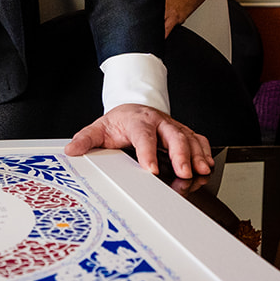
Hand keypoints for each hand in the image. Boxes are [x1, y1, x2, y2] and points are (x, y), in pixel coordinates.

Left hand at [65, 104, 212, 179]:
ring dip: (197, 154)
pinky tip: (207, 165)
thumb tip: (72, 150)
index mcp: (137, 121)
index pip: (143, 136)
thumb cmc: (118, 122)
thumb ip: (86, 139)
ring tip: (202, 171)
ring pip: (189, 137)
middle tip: (184, 171)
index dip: (148, 153)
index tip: (151, 169)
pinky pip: (198, 139)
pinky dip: (204, 151)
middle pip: (173, 135)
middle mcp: (158, 122)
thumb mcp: (98, 128)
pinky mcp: (182, 132)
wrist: (132, 108)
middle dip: (181, 154)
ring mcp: (172, 127)